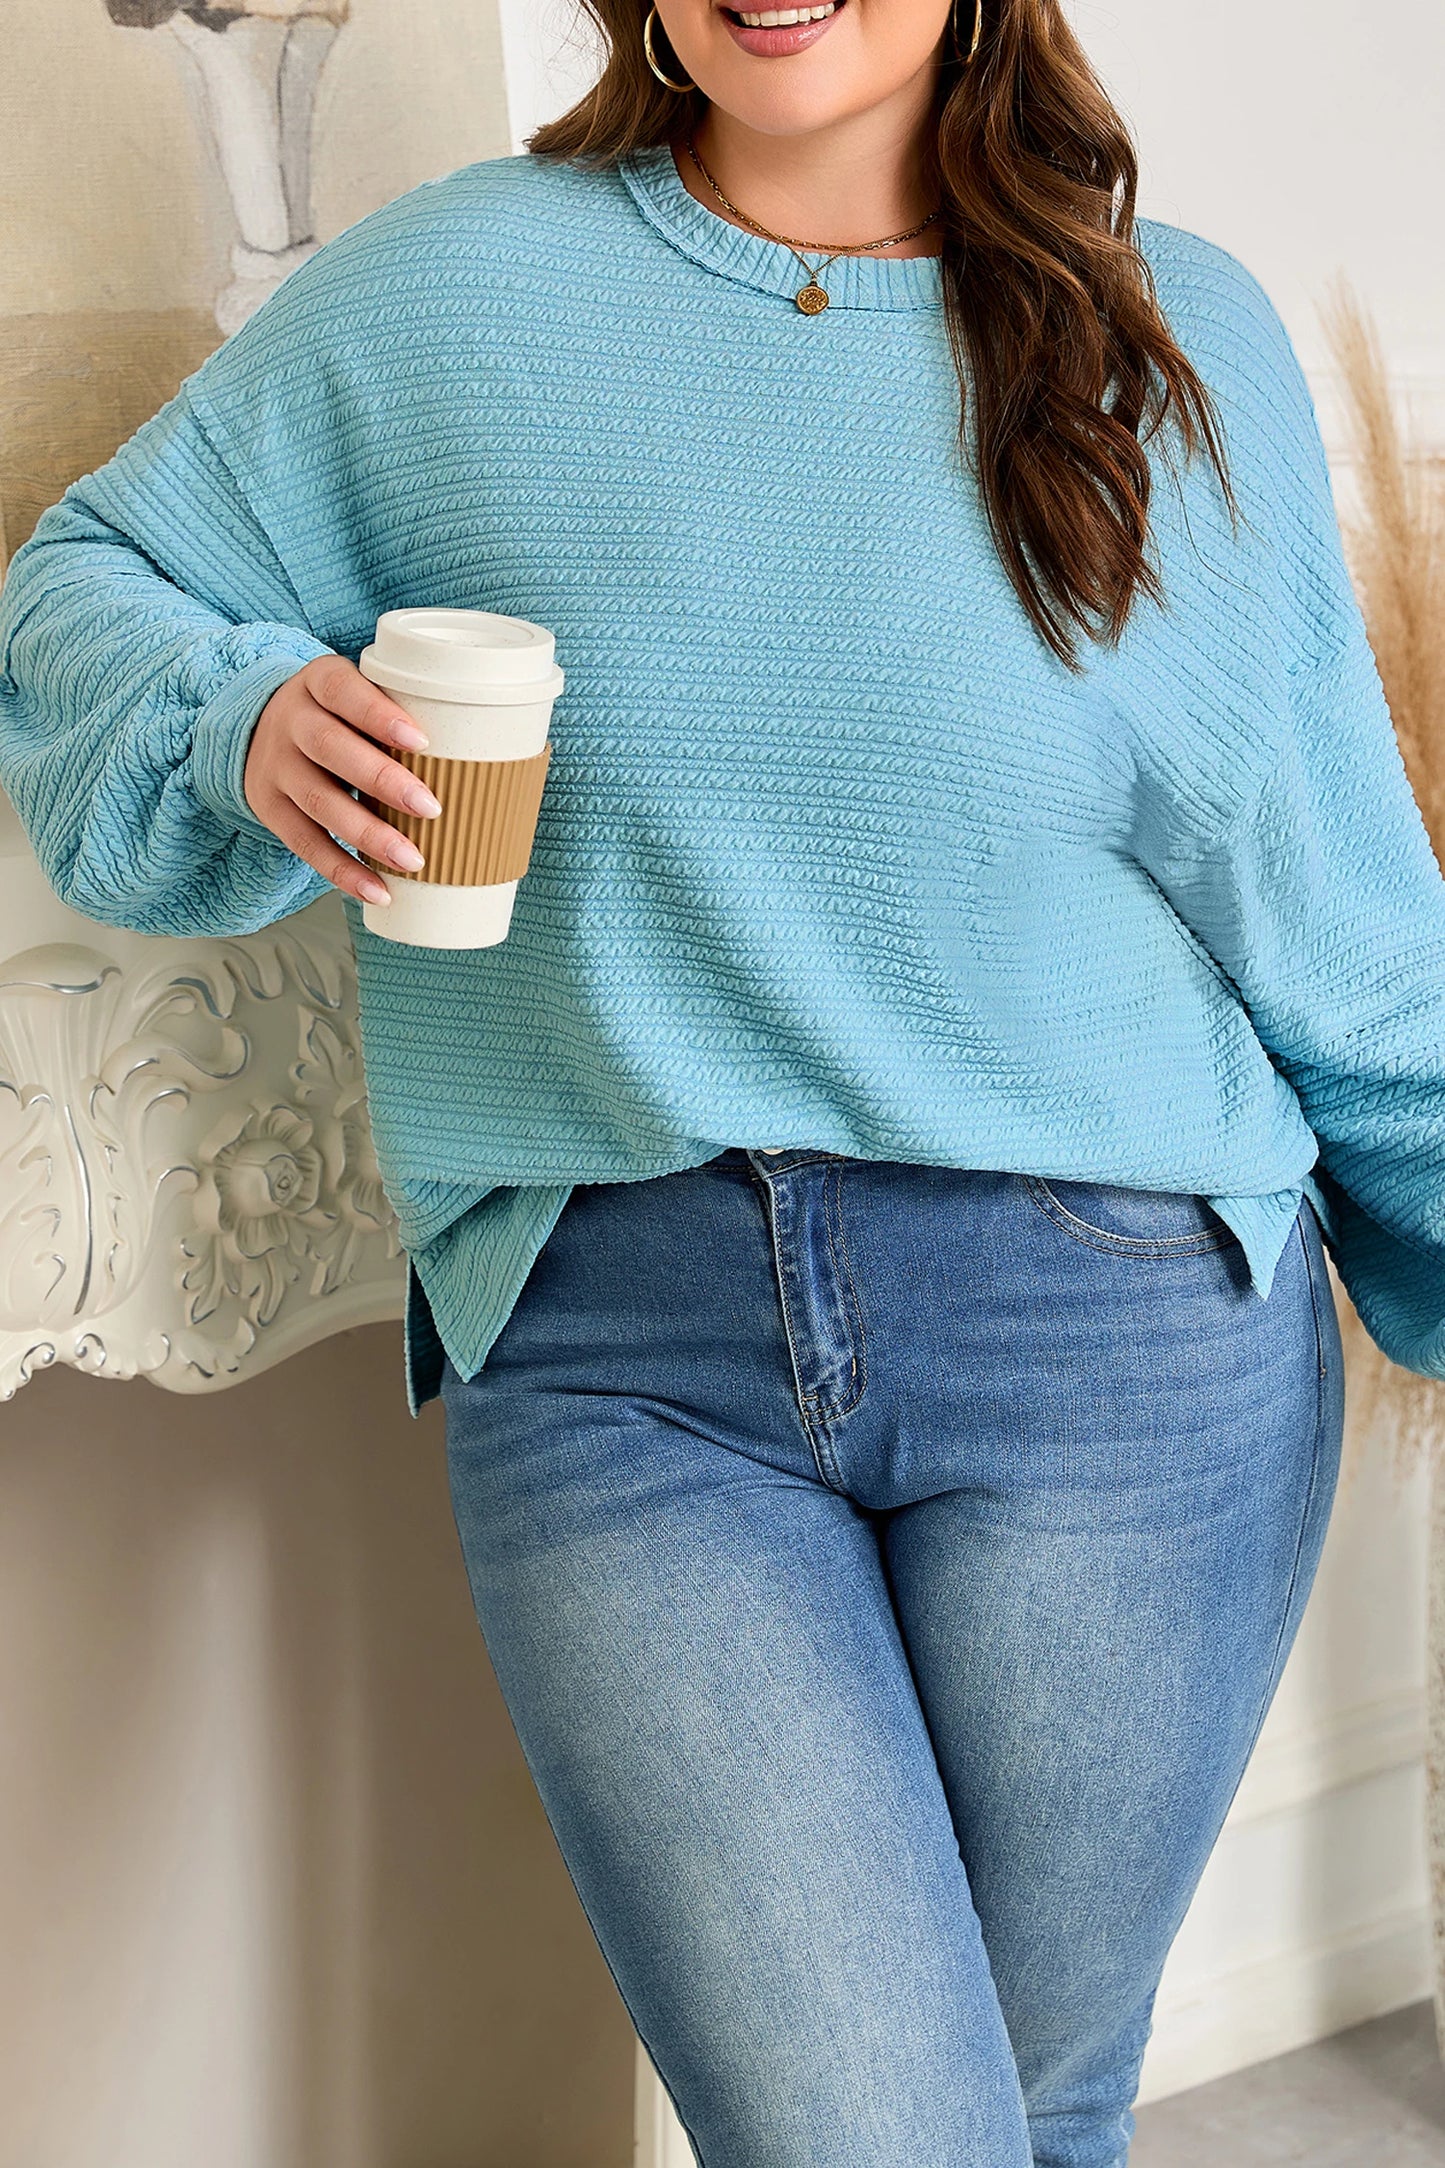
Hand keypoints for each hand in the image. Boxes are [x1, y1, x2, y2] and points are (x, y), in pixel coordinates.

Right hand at [242, 653, 440, 906]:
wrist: (258, 728)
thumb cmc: (339, 714)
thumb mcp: (357, 695)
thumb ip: (403, 710)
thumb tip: (495, 750)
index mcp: (319, 681)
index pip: (343, 691)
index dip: (379, 715)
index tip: (423, 741)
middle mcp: (291, 721)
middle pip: (330, 747)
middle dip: (383, 780)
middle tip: (431, 808)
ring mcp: (276, 767)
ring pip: (320, 800)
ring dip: (369, 835)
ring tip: (413, 860)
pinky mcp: (270, 808)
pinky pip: (304, 843)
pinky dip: (343, 871)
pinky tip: (377, 891)